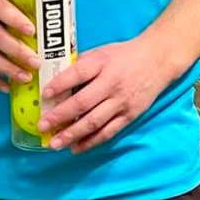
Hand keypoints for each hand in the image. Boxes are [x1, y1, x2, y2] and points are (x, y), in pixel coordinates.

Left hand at [36, 37, 174, 152]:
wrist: (157, 61)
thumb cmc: (124, 55)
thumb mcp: (101, 52)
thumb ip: (81, 64)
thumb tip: (56, 80)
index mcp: (102, 63)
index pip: (78, 74)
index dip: (60, 85)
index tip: (44, 95)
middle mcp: (111, 84)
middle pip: (82, 103)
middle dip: (60, 116)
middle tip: (42, 126)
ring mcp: (121, 102)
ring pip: (94, 122)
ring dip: (72, 134)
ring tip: (55, 144)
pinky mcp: (129, 115)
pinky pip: (108, 132)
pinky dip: (91, 142)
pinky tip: (76, 148)